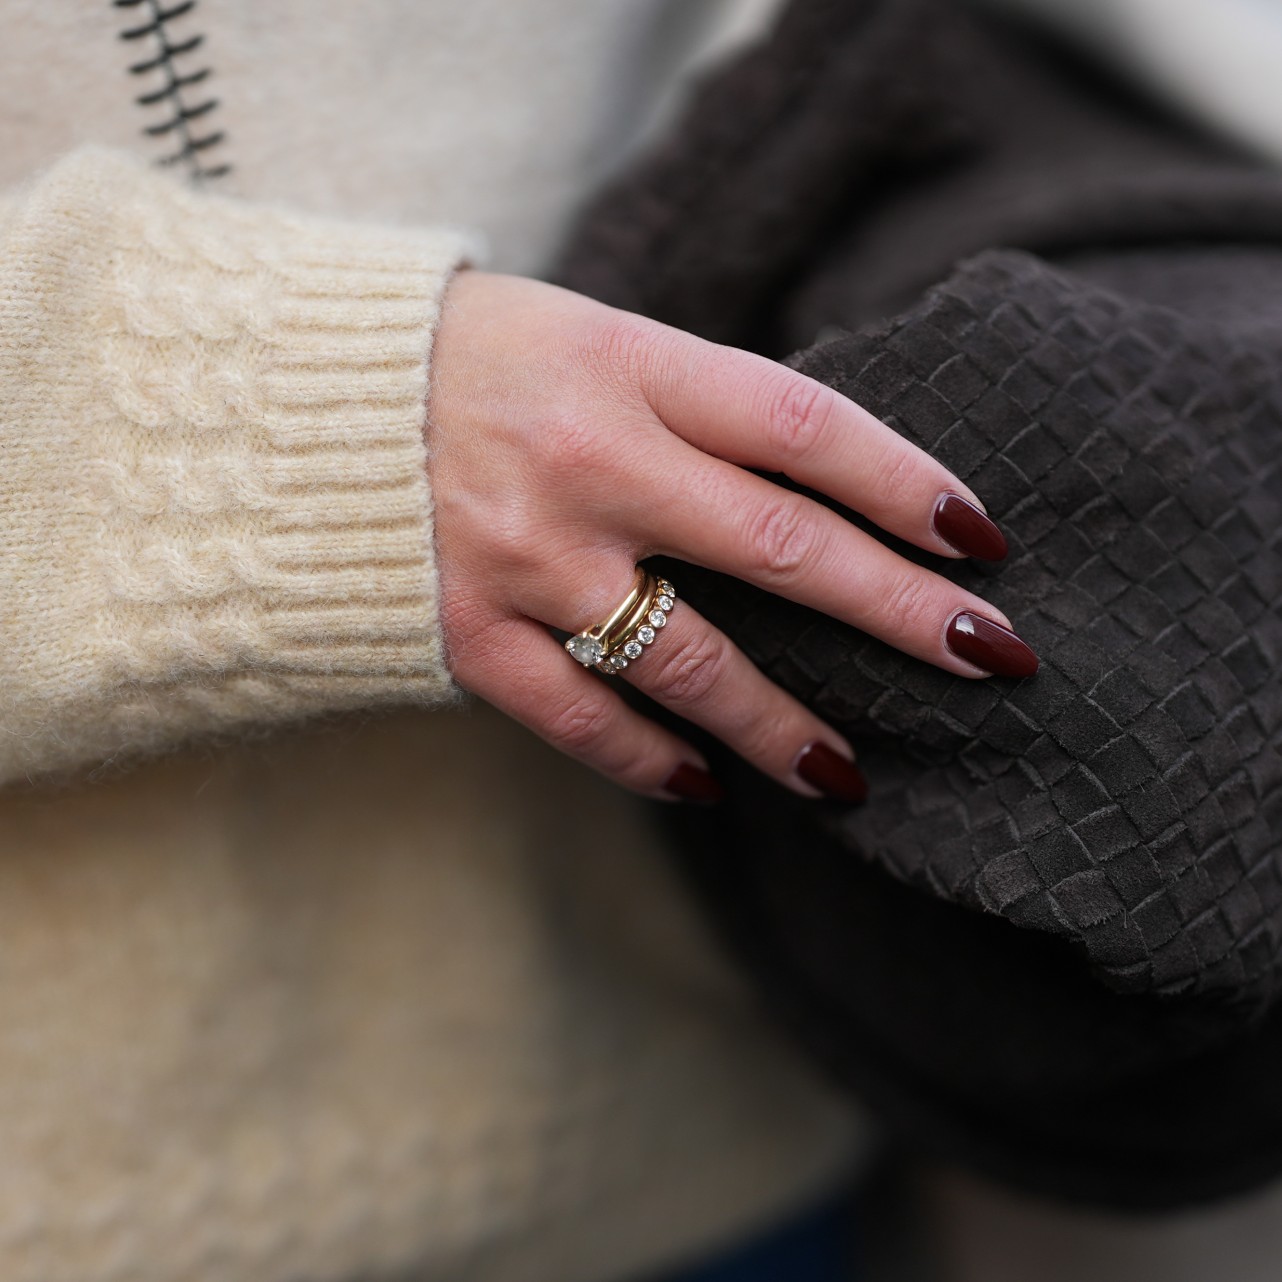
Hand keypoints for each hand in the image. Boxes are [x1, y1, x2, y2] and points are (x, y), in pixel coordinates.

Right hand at [426, 271, 1035, 801]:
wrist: (299, 405)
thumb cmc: (477, 362)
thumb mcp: (594, 341)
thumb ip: (700, 409)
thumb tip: (823, 491)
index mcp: (627, 368)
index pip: (803, 426)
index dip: (906, 484)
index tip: (982, 540)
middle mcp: (586, 462)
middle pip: (779, 545)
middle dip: (896, 609)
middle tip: (988, 657)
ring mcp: (524, 557)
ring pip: (689, 660)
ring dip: (782, 725)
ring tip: (850, 774)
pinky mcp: (465, 631)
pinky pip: (579, 716)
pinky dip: (650, 759)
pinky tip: (706, 785)